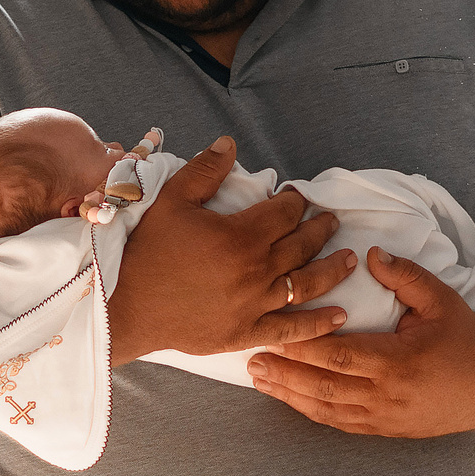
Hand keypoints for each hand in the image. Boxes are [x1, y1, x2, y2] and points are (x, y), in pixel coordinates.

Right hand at [107, 136, 352, 362]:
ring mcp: (256, 305)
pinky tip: (340, 315)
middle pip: (302, 245)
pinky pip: (292, 329)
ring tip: (350, 259)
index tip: (298, 197)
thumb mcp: (171, 201)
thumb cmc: (147, 252)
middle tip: (331, 221)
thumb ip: (205, 170)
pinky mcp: (247, 332)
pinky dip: (319, 323)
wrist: (124, 307)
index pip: (285, 213)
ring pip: (307, 284)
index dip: (296, 202)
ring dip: (333, 269)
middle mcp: (257, 270)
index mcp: (242, 236)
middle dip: (320, 229)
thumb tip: (230, 143)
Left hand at [245, 247, 474, 437]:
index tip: (271, 332)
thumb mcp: (442, 299)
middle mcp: (388, 395)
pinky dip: (311, 411)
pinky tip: (289, 398)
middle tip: (250, 358)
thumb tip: (371, 253)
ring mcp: (386, 418)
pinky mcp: (386, 430)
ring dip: (289, 395)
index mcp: (399, 361)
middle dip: (284, 373)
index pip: (338, 354)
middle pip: (324, 385)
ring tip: (258, 379)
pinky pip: (340, 423)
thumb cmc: (468, 338)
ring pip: (327, 409)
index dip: (302, 346)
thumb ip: (405, 276)